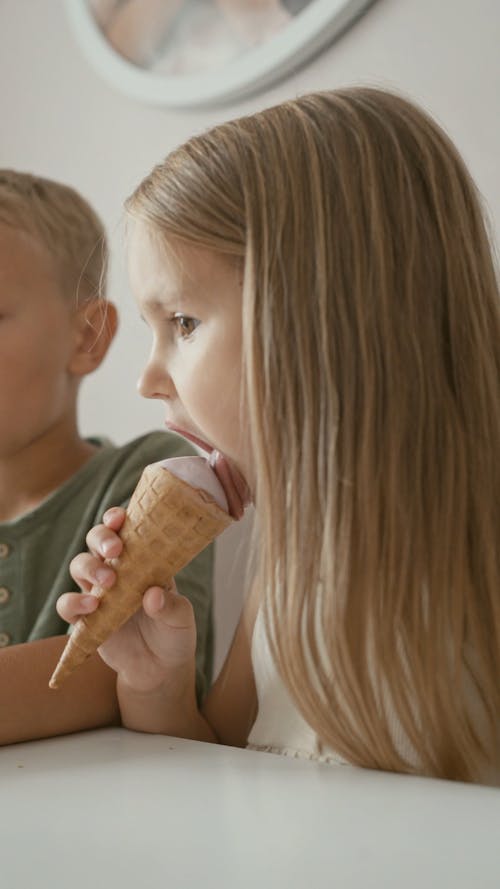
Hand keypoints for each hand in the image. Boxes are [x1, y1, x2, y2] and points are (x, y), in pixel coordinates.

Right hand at [57, 508, 197, 692]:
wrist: (160, 670)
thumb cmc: (174, 634)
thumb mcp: (182, 620)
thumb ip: (171, 607)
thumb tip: (153, 595)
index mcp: (143, 559)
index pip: (126, 529)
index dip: (117, 518)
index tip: (119, 518)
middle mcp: (118, 570)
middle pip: (96, 540)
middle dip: (102, 537)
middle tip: (115, 550)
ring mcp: (98, 592)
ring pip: (80, 565)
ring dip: (90, 567)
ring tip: (109, 583)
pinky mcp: (85, 618)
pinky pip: (67, 604)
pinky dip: (74, 602)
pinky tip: (91, 607)